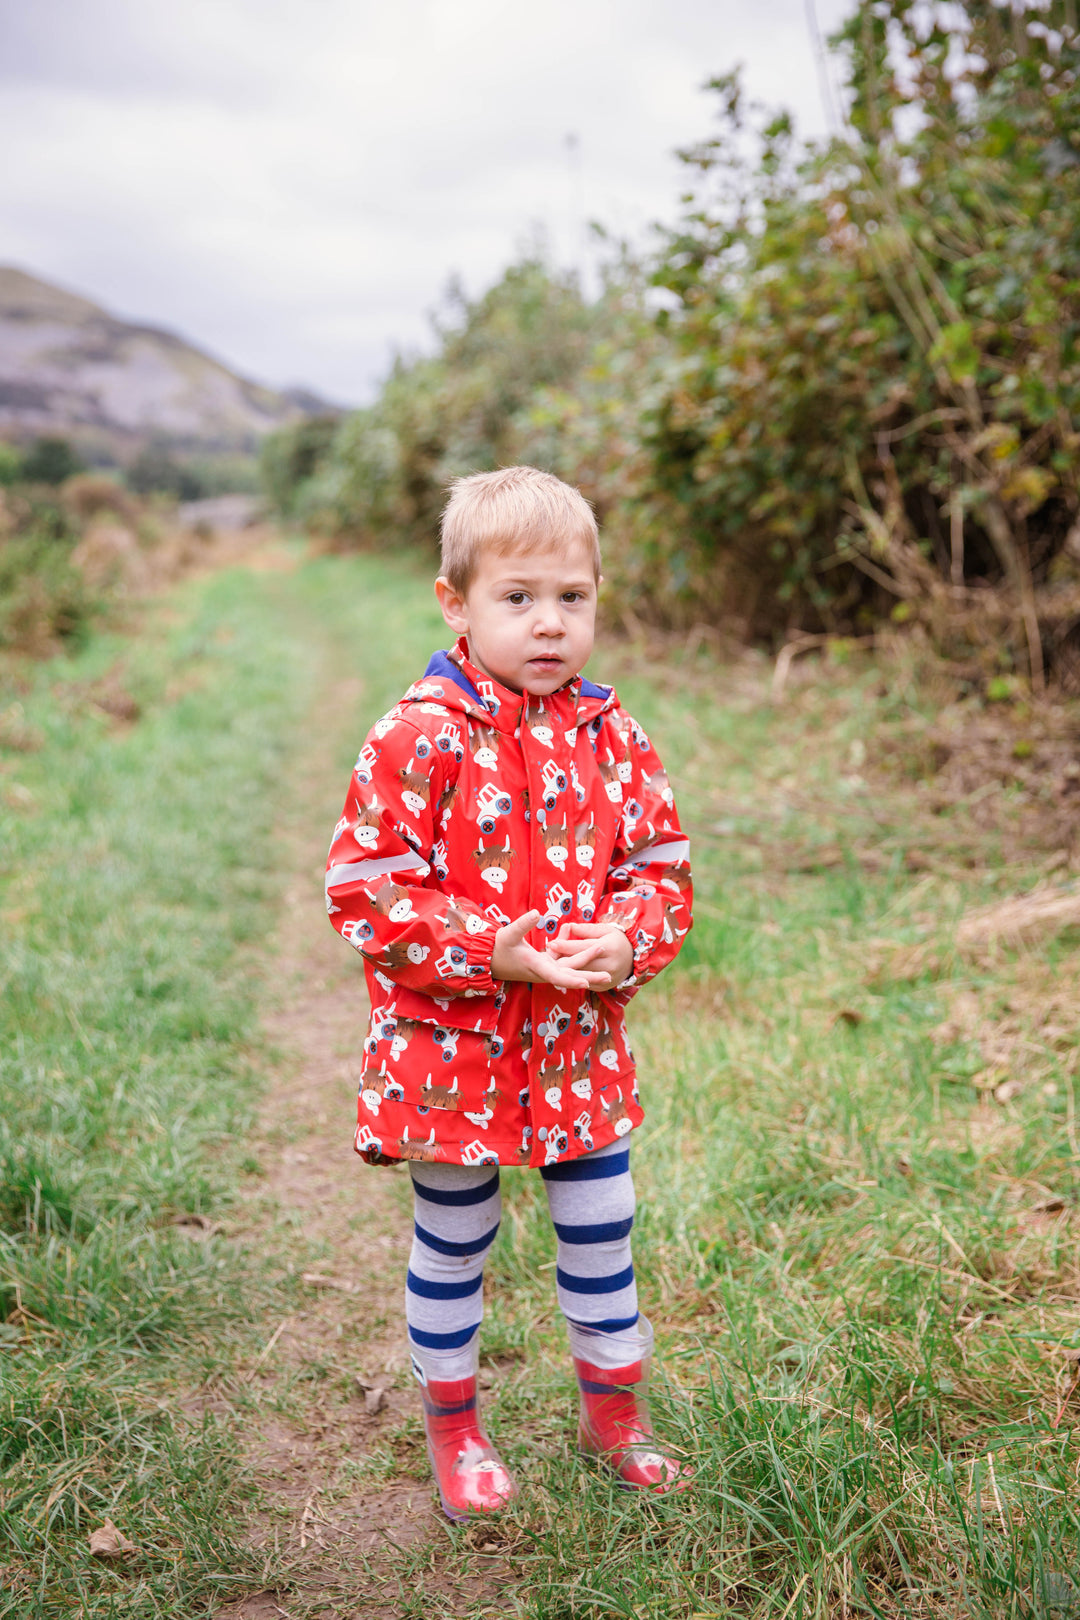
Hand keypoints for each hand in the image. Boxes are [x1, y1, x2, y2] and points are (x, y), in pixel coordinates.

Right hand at [492, 911, 612, 989]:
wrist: (488, 958)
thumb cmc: (497, 948)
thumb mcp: (508, 934)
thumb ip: (522, 924)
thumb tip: (537, 912)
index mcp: (537, 966)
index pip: (557, 976)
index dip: (572, 979)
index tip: (586, 983)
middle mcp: (544, 970)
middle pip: (570, 974)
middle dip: (589, 975)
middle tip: (610, 976)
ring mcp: (545, 967)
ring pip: (569, 966)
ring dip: (586, 962)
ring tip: (603, 957)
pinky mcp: (544, 962)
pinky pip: (563, 959)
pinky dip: (574, 951)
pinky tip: (584, 940)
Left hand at [547, 922, 633, 990]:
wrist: (633, 959)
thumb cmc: (616, 940)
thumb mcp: (605, 929)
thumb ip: (587, 929)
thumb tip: (569, 927)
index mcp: (609, 947)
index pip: (583, 947)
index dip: (566, 946)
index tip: (551, 943)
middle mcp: (609, 964)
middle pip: (581, 963)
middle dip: (562, 959)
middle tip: (547, 955)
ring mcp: (607, 978)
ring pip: (581, 976)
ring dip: (565, 971)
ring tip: (550, 965)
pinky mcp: (604, 988)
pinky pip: (585, 984)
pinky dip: (574, 980)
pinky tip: (561, 975)